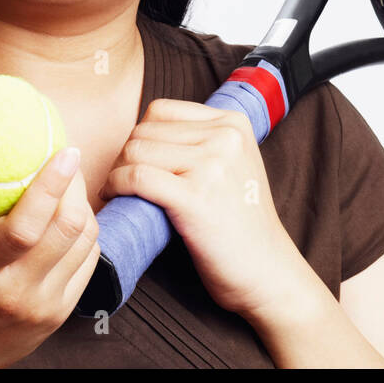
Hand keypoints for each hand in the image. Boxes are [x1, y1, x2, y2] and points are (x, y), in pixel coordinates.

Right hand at [0, 145, 99, 368]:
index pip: (26, 226)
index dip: (52, 184)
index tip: (64, 150)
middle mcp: (16, 293)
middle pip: (69, 228)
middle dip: (75, 184)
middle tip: (65, 156)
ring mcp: (43, 307)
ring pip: (85, 242)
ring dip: (81, 206)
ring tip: (65, 182)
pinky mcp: (58, 315)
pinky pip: (87, 262)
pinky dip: (82, 234)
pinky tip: (64, 215)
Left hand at [97, 98, 305, 319]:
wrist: (267, 271)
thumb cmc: (242, 225)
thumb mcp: (233, 166)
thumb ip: (200, 142)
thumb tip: (139, 136)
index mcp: (234, 123)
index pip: (161, 111)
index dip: (140, 136)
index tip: (135, 162)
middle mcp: (225, 137)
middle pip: (144, 131)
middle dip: (124, 157)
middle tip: (122, 183)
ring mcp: (212, 165)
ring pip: (136, 152)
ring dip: (117, 173)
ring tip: (119, 193)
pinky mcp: (195, 197)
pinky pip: (136, 178)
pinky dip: (116, 187)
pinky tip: (116, 199)